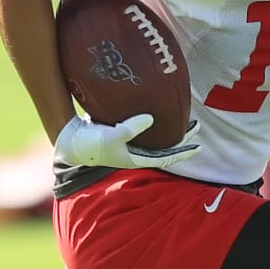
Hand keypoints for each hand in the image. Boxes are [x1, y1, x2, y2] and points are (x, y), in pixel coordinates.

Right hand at [55, 114, 198, 169]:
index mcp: (137, 158)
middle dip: (181, 138)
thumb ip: (131, 128)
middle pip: (165, 147)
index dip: (183, 154)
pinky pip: (143, 128)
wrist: (71, 139)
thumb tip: (151, 118)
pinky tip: (159, 110)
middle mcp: (135, 152)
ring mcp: (129, 142)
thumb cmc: (91, 143)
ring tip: (182, 117)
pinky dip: (153, 121)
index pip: (166, 158)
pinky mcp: (122, 131)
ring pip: (156, 137)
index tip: (199, 147)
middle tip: (196, 125)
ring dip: (169, 129)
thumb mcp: (111, 137)